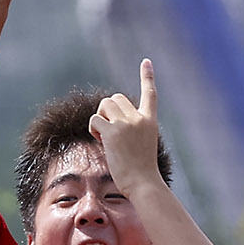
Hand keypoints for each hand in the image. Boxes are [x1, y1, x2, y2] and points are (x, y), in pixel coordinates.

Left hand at [91, 60, 163, 192]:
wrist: (143, 183)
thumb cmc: (142, 172)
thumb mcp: (142, 146)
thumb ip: (132, 130)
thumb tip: (108, 125)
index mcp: (150, 121)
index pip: (150, 94)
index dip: (147, 76)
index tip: (146, 62)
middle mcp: (139, 118)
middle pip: (116, 98)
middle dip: (107, 111)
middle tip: (108, 130)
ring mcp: (126, 124)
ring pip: (104, 104)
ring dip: (99, 117)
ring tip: (103, 136)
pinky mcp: (113, 132)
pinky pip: (95, 120)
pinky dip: (93, 129)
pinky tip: (100, 141)